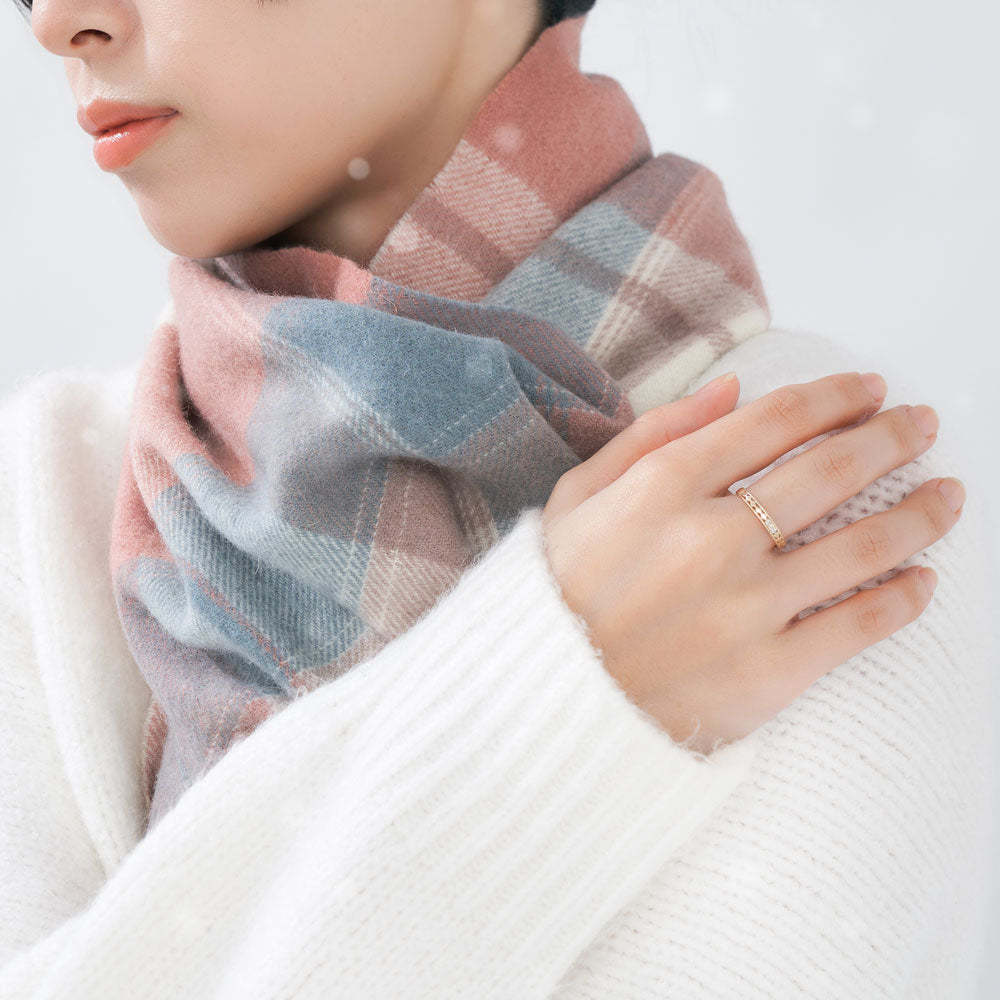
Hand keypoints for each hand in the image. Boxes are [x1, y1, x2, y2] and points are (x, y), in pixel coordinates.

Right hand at [541, 372, 964, 754]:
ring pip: (865, 544)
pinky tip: (925, 581)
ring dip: (924, 512)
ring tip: (950, 495)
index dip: (835, 397)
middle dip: (893, 437)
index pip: (776, 421)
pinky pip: (858, 625)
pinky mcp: (767, 672)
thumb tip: (732, 390)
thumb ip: (651, 435)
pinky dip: (905, 598)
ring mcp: (746, 607)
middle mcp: (713, 537)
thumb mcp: (578, 497)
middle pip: (833, 470)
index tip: (868, 390)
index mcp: (665, 486)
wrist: (546, 705)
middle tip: (923, 425)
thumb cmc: (558, 595)